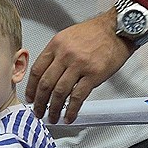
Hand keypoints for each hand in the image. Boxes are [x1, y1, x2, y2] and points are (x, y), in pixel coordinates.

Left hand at [26, 9, 129, 123]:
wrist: (117, 29)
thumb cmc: (95, 32)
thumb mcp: (68, 36)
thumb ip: (56, 53)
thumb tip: (47, 74)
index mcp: (56, 45)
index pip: (37, 70)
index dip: (31, 88)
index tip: (30, 98)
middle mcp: (65, 55)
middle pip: (46, 84)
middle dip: (39, 102)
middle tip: (38, 111)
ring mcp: (79, 65)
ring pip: (59, 92)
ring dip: (54, 108)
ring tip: (53, 117)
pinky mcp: (93, 75)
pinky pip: (78, 96)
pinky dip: (71, 109)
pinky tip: (68, 116)